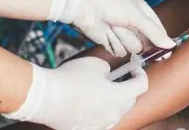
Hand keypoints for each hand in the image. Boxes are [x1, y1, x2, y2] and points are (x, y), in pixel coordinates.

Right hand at [5, 58, 147, 129]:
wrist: (47, 97)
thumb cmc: (71, 78)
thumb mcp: (96, 64)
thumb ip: (109, 68)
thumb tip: (109, 74)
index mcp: (120, 96)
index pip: (142, 86)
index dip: (140, 74)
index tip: (135, 69)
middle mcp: (114, 113)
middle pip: (130, 101)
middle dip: (128, 88)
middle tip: (120, 78)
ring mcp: (101, 124)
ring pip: (116, 112)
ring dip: (114, 102)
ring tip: (102, 91)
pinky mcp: (88, 129)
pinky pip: (101, 121)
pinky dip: (100, 112)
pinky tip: (90, 103)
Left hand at [49, 0, 175, 56]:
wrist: (84, 4)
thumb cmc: (111, 3)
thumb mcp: (136, 15)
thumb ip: (154, 32)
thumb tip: (171, 45)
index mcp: (143, 13)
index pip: (158, 32)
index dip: (162, 43)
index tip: (166, 54)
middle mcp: (134, 25)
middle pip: (146, 44)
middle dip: (139, 40)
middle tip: (128, 29)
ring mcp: (122, 34)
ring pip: (131, 48)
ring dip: (123, 39)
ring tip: (113, 25)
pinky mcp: (109, 43)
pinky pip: (118, 51)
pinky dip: (113, 43)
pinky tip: (106, 32)